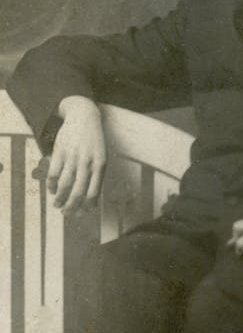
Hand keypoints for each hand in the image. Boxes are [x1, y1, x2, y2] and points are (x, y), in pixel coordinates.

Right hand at [47, 96, 105, 215]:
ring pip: (64, 184)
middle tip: (66, 214)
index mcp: (100, 165)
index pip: (94, 191)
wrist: (85, 118)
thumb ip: (96, 175)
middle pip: (78, 191)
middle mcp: (87, 162)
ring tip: (57, 205)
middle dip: (71, 206)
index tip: (82, 213)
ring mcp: (73, 157)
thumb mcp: (101, 157)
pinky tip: (52, 190)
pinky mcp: (60, 151)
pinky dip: (52, 184)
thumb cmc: (94, 142)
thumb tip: (90, 199)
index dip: (87, 205)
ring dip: (59, 198)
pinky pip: (54, 173)